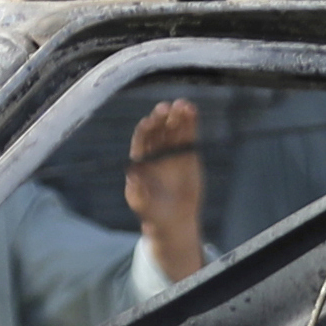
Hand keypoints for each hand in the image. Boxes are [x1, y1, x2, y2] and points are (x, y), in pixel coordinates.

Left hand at [122, 97, 205, 276]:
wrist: (174, 220)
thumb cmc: (152, 213)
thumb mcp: (141, 204)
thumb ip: (137, 189)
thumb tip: (132, 173)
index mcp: (140, 159)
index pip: (142, 139)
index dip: (146, 129)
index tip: (150, 121)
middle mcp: (155, 151)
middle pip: (158, 129)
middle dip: (162, 118)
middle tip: (167, 107)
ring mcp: (172, 150)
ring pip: (174, 128)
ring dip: (178, 115)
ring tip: (185, 105)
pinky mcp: (188, 153)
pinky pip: (189, 135)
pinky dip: (191, 123)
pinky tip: (193, 111)